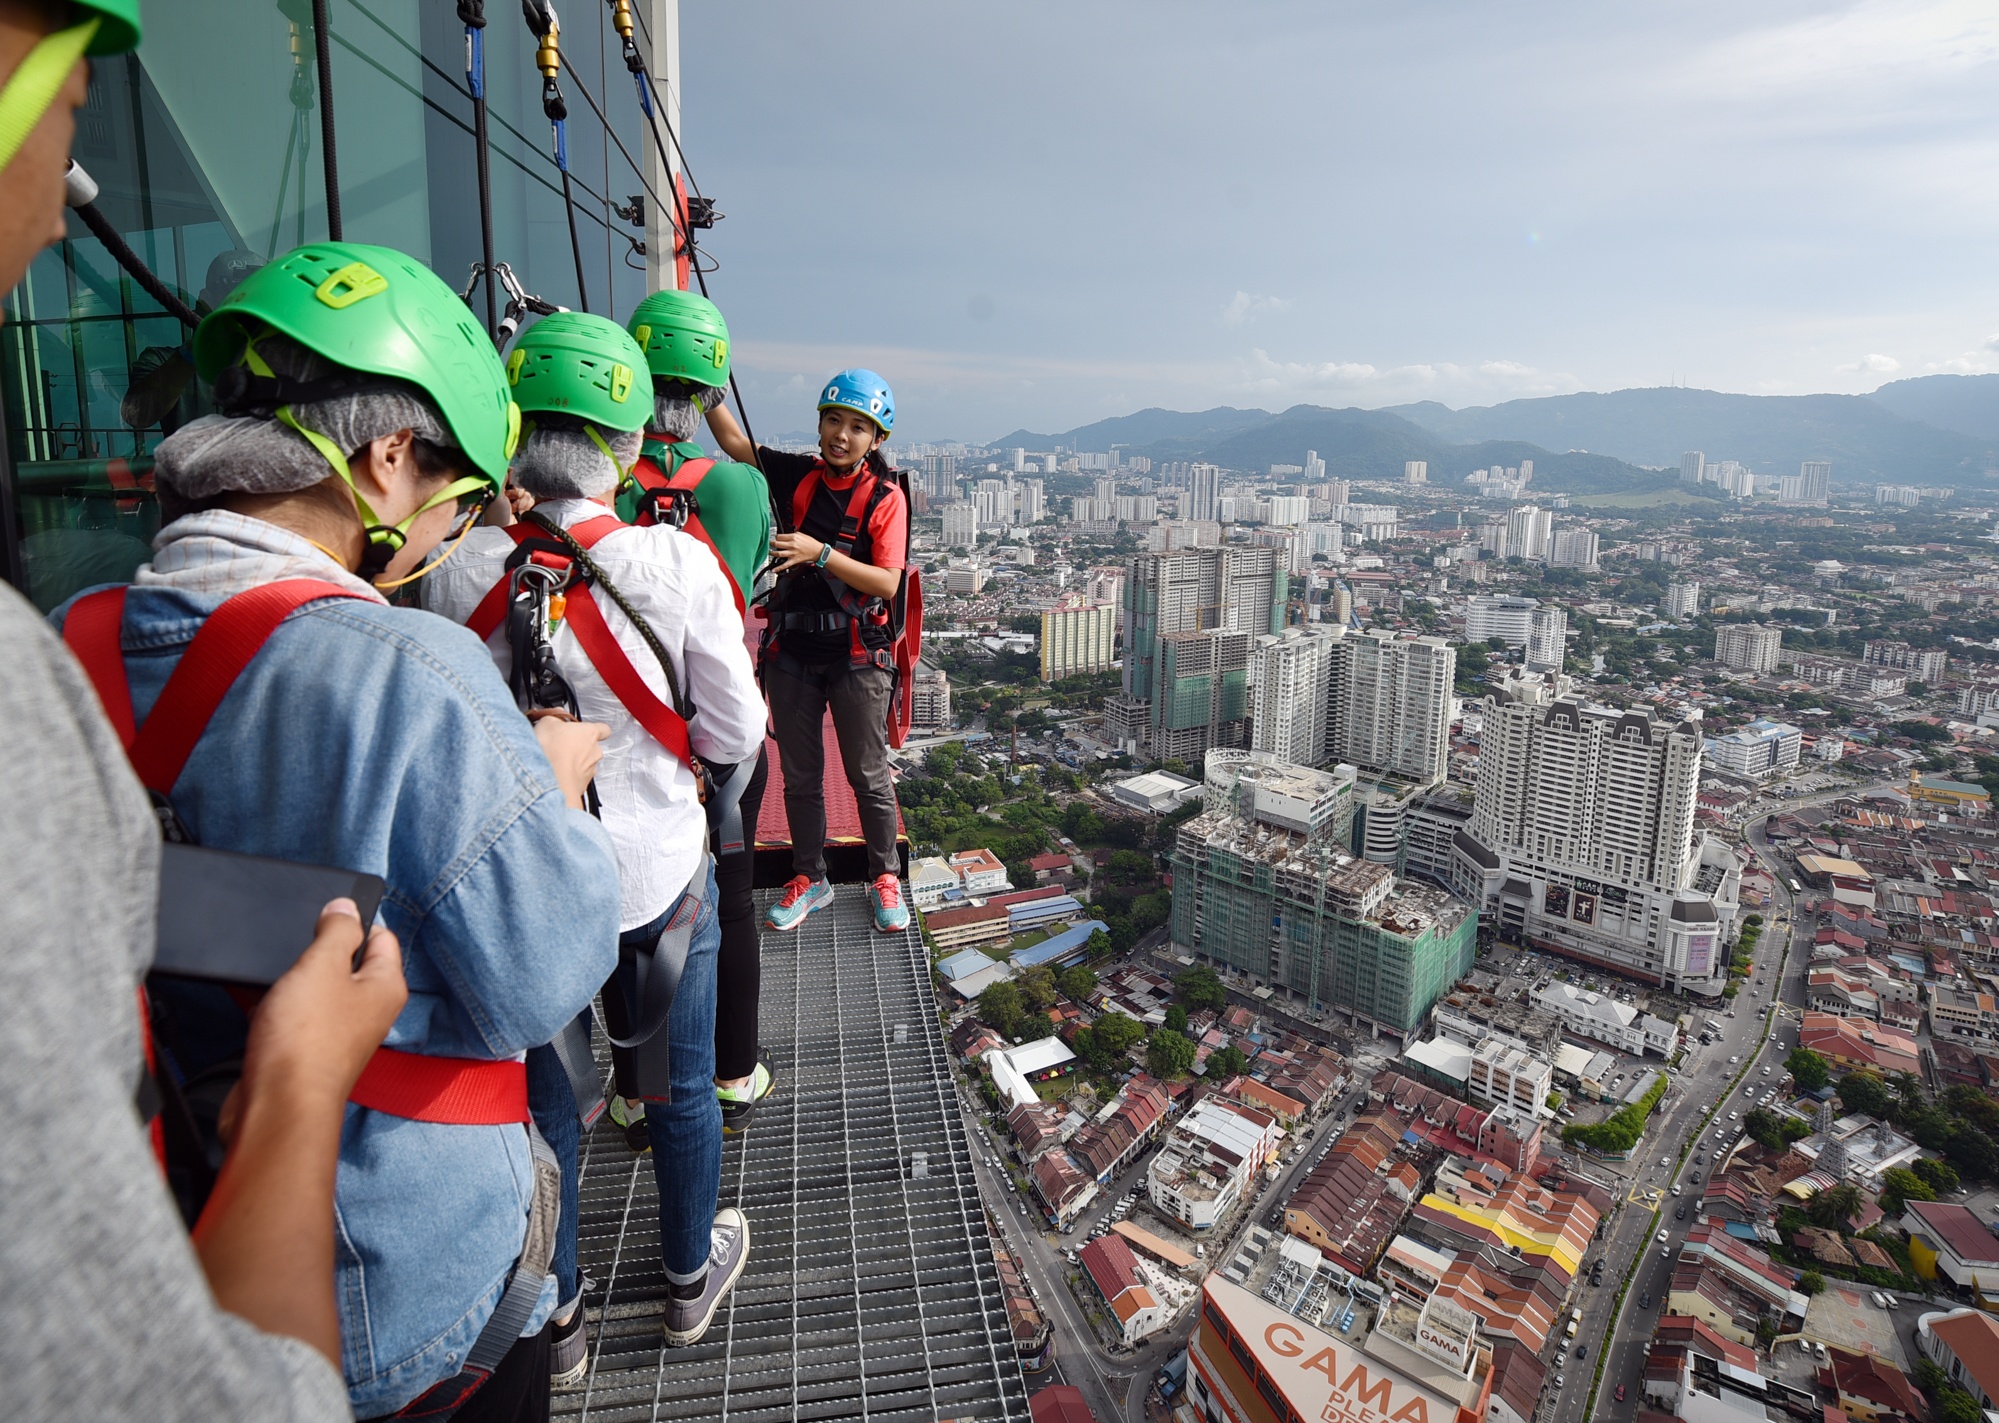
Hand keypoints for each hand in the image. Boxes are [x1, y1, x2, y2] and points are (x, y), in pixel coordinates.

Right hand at [238, 898, 406, 1112]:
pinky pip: (290, 1016)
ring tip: (271, 978)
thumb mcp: (322, 966)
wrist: (277, 1107)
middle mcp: (367, 1011)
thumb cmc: (306, 1041)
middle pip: (345, 963)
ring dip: (290, 980)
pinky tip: (251, 1000)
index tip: (325, 911)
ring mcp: (336, 1034)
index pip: (382, 936)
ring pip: (313, 990)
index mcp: (385, 987)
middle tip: (292, 944)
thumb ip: (336, 930)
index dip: (354, 919)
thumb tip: (346, 907)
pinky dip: (272, 1006)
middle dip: (315, 951)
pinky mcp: (305, 1052)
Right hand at [534, 712, 610, 807]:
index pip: (603, 729)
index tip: (583, 730)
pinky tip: (554, 774)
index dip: (594, 729)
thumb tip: (556, 716)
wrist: (550, 781)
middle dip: (578, 748)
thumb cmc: (552, 751)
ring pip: (584, 765)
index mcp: (590, 733)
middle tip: (560, 746)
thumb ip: (555, 717)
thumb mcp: (547, 722)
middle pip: (591, 748)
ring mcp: (590, 771)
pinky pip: (576, 779)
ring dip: (572, 763)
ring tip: (554, 762)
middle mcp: (595, 752)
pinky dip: (567, 777)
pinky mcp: (582, 786)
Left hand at [770, 531, 825, 573]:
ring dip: (772, 553)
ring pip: (778, 553)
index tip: (775, 538)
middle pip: (777, 544)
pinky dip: (778, 568)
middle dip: (771, 543)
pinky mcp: (794, 560)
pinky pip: (785, 565)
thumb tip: (785, 535)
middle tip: (768, 544)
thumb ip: (792, 534)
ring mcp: (792, 553)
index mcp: (793, 537)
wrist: (817, 551)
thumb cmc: (810, 543)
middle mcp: (792, 545)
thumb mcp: (801, 534)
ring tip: (769, 552)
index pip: (779, 536)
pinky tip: (773, 569)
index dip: (775, 537)